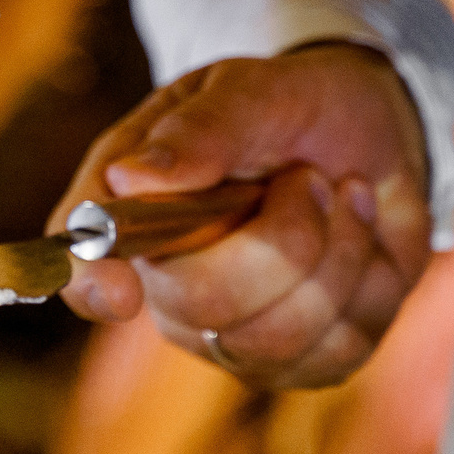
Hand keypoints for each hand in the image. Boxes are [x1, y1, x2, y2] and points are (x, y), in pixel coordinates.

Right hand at [53, 44, 432, 388]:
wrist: (371, 134)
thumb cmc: (290, 107)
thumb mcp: (251, 89)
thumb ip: (199, 130)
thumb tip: (128, 179)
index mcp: (133, 214)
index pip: (83, 269)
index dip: (91, 283)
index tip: (122, 289)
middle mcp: (170, 290)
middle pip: (202, 303)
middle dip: (280, 235)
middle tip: (308, 175)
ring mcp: (234, 338)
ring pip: (278, 335)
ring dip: (335, 249)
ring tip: (340, 193)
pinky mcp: (303, 364)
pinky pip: (338, 349)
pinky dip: (369, 278)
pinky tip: (360, 236)